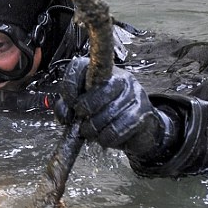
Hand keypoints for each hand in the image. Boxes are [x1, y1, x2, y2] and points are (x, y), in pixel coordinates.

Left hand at [56, 57, 175, 156]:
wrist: (138, 131)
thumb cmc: (107, 116)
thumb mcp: (84, 109)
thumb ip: (68, 108)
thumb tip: (65, 114)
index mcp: (101, 72)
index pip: (81, 67)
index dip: (71, 85)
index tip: (70, 103)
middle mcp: (120, 77)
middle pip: (102, 87)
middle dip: (86, 107)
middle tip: (80, 121)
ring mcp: (135, 93)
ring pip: (111, 110)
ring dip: (95, 127)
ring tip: (90, 133)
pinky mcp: (142, 112)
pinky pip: (121, 126)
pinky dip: (108, 136)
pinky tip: (104, 140)